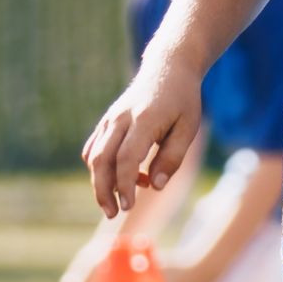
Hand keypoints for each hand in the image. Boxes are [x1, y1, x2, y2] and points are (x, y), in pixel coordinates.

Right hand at [82, 63, 202, 219]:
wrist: (168, 67)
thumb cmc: (182, 100)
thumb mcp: (188, 129)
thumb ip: (172, 158)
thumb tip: (155, 187)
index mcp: (143, 120)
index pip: (126, 159)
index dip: (125, 185)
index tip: (129, 206)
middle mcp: (121, 119)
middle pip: (102, 160)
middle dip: (103, 191)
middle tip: (113, 214)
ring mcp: (110, 119)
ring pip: (94, 156)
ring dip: (100, 183)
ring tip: (115, 203)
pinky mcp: (106, 122)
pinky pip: (94, 148)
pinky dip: (100, 168)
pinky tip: (119, 180)